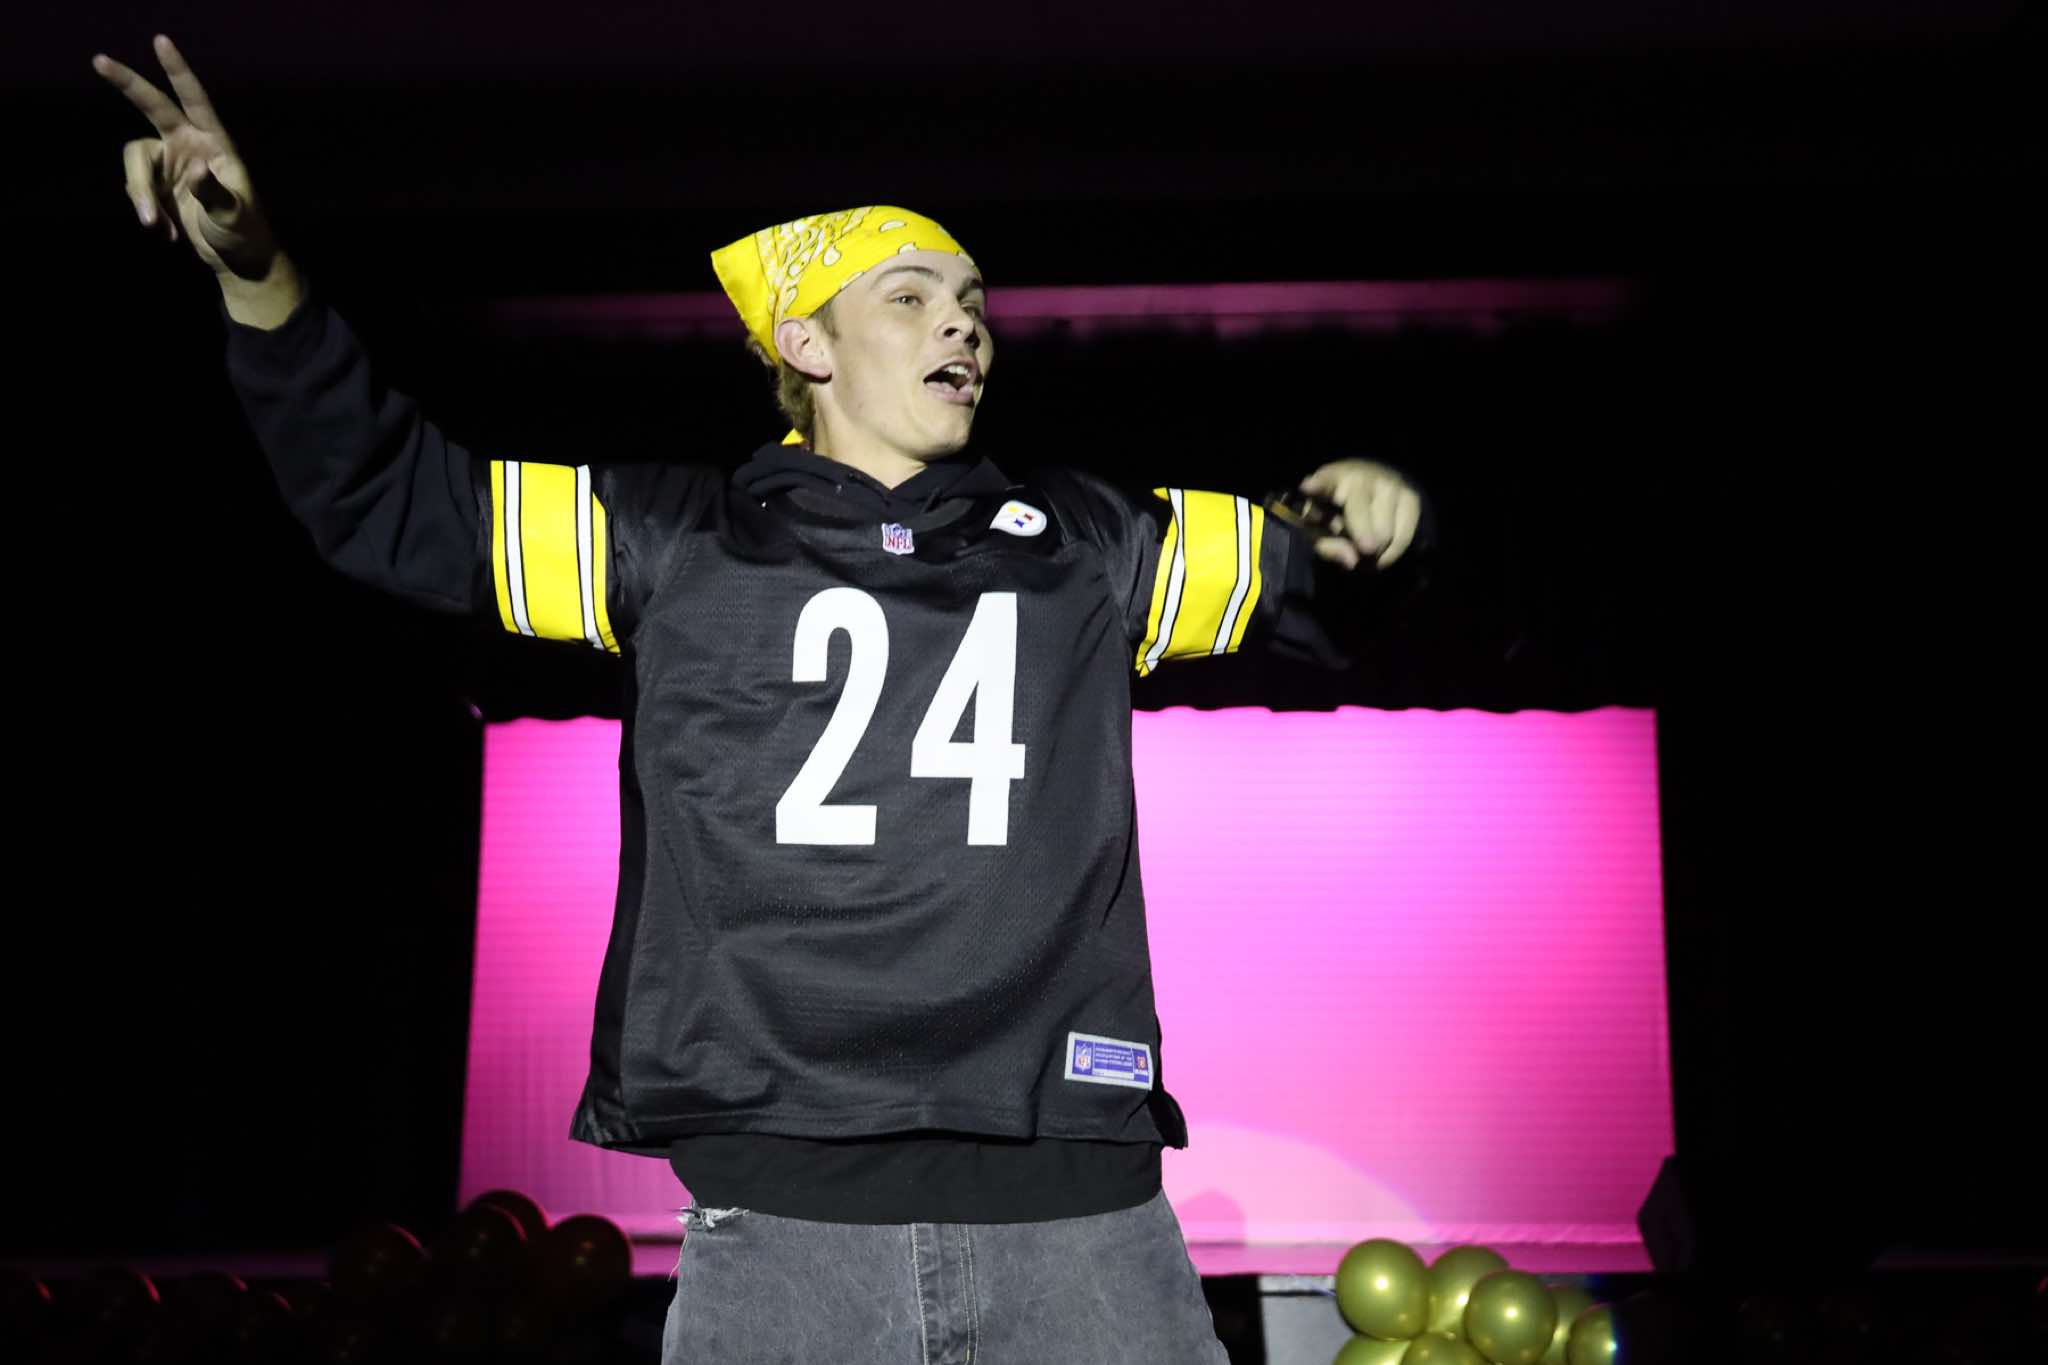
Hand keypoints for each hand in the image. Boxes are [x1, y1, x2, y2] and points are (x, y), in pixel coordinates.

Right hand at [92, 34, 280, 281]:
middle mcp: (187, 145)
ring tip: (154, 225)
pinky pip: (136, 187)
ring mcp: (168, 164)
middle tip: (98, 60)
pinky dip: (146, 210)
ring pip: (135, 160)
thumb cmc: (244, 232)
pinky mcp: (155, 186)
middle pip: (152, 106)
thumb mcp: (234, 214)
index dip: (177, 71)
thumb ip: (214, 192)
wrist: (235, 260)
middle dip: (127, 83)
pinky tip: (166, 233)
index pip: (195, 100)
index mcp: (214, 143)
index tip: (160, 42)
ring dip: (140, 192)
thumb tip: (195, 170)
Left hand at [1296, 459, 1423, 570]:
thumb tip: (1353, 562)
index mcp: (1330, 479)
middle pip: (1360, 521)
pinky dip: (1390, 555)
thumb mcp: (1321, 531)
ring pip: (1383, 537)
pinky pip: (1402, 541)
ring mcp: (1390, 484)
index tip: (1308, 486)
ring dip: (1373, 553)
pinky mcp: (1411, 497)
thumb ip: (1328, 547)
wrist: (1373, 487)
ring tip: (1365, 546)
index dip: (1316, 486)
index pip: (1322, 483)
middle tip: (1359, 549)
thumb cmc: (1336, 510)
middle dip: (1359, 544)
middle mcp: (1361, 477)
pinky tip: (1381, 551)